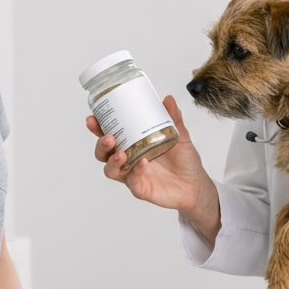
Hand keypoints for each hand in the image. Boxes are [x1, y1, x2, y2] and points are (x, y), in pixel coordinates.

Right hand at [87, 95, 221, 242]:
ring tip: (121, 153)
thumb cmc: (184, 160)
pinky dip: (135, 170)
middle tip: (109, 137)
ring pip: (111, 170)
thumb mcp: (180, 136)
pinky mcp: (140, 188)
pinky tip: (142, 163)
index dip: (98, 127)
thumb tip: (168, 99)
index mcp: (132, 143)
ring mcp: (131, 175)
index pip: (109, 134)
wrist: (196, 184)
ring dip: (113, 160)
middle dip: (101, 144)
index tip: (93, 118)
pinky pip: (132, 180)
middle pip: (103, 153)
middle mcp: (128, 159)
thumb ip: (173, 119)